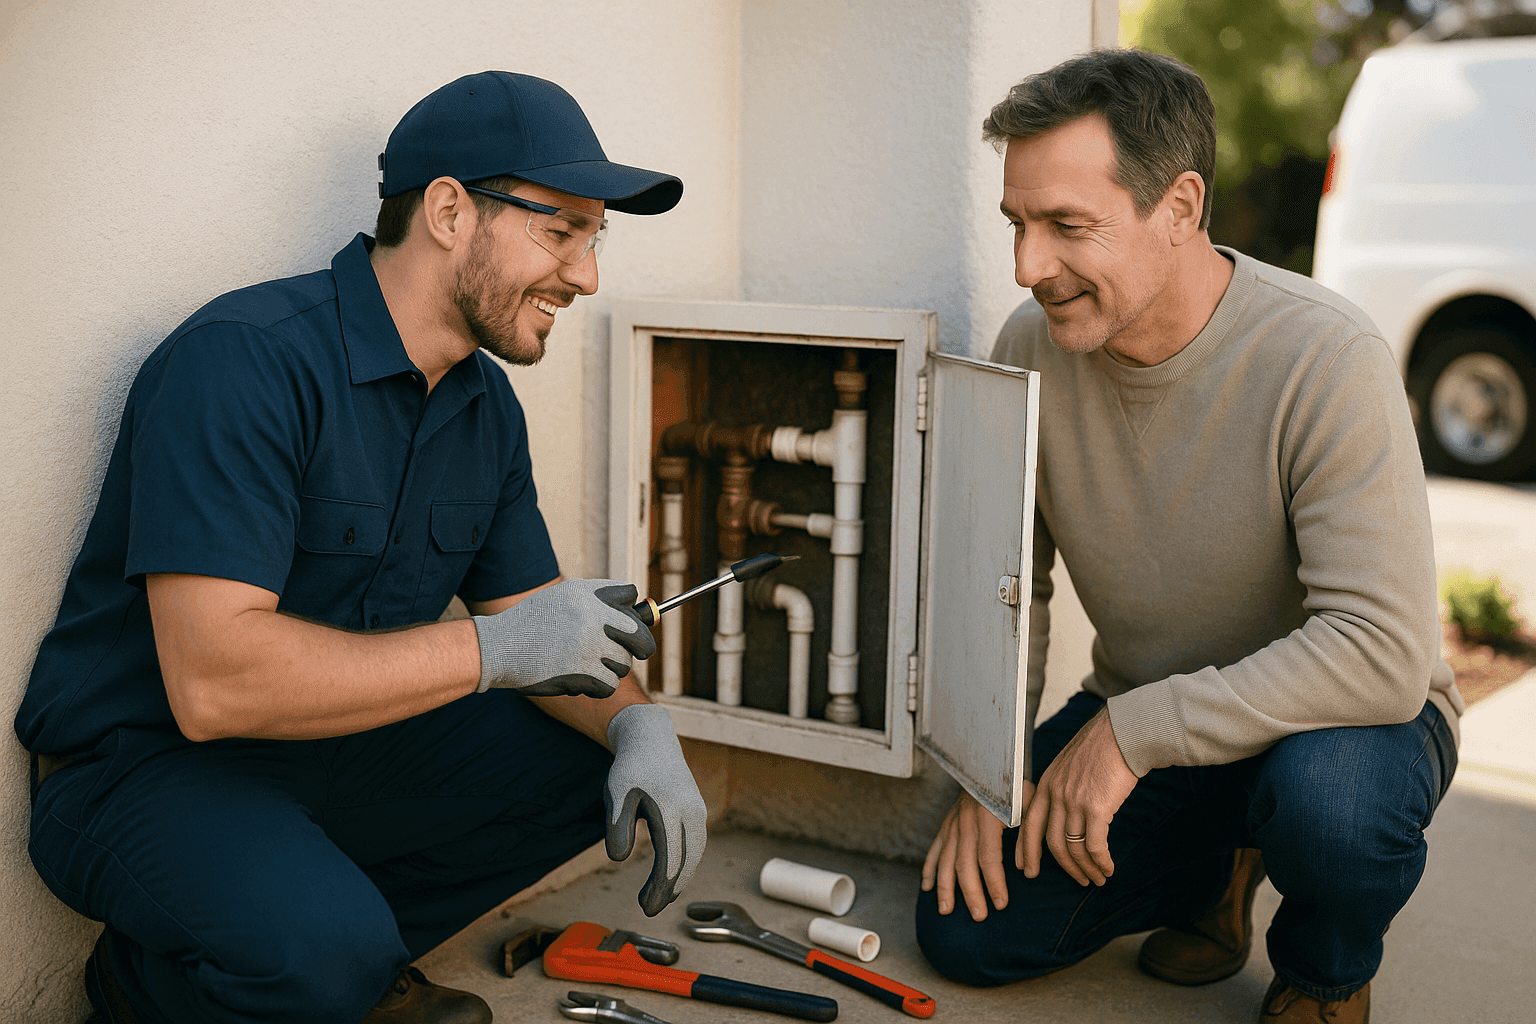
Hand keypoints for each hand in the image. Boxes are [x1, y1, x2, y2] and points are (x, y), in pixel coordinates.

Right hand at [472, 579, 655, 697]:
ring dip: (610, 668)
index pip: (631, 595)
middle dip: (642, 646)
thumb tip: (634, 607)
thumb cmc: (531, 624)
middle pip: (640, 635)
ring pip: (624, 664)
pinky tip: (581, 680)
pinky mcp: (584, 672)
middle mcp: (592, 616)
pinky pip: (610, 685)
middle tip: (639, 652)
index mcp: (587, 594)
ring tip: (587, 665)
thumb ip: (595, 599)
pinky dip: (599, 687)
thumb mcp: (561, 597)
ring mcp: (589, 644)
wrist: (499, 646)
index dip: (632, 610)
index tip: (627, 623)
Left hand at [604, 703, 707, 915]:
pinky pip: (695, 844)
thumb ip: (617, 825)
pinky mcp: (698, 811)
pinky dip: (686, 863)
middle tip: (650, 909)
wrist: (652, 738)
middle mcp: (691, 811)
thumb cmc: (630, 768)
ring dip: (680, 878)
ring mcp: (698, 810)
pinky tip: (672, 875)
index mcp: (670, 807)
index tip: (646, 907)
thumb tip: (618, 859)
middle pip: (687, 860)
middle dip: (670, 889)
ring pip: (695, 854)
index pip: (670, 858)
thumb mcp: (616, 793)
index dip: (659, 887)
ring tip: (662, 897)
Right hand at [920, 784, 1032, 920]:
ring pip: (945, 860)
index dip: (995, 883)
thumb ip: (1029, 836)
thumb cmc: (1013, 785)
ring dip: (945, 887)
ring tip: (947, 910)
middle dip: (971, 893)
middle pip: (964, 863)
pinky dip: (929, 868)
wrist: (988, 761)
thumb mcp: (1029, 804)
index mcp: (987, 817)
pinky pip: (934, 849)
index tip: (1002, 904)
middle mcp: (965, 821)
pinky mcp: (946, 823)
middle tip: (980, 916)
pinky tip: (927, 887)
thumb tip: (1028, 870)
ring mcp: (952, 823)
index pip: (989, 857)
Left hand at [1019, 705, 1136, 886]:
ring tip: (1097, 879)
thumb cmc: (1101, 747)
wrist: (1122, 733)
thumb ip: (1061, 787)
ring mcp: (1074, 802)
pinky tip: (1109, 868)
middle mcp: (1055, 795)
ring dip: (1086, 868)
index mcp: (1046, 784)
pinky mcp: (1096, 808)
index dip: (1026, 850)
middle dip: (1065, 867)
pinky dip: (1101, 862)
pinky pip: (1095, 846)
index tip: (1026, 869)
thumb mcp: (1068, 765)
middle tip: (1077, 880)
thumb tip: (1064, 812)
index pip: (1029, 824)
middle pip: (1052, 843)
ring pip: (1074, 848)